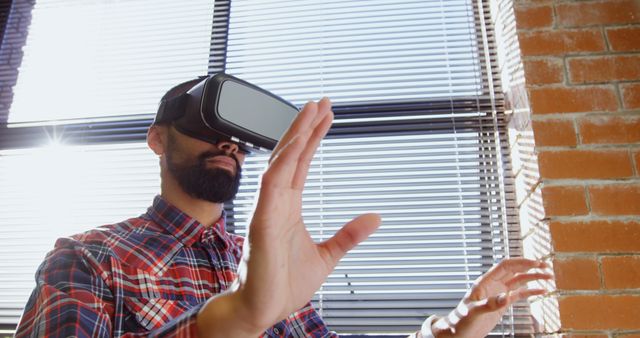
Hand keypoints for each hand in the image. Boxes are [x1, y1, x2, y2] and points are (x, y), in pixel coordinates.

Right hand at [232, 98, 380, 332]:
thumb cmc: (284, 284)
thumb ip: (349, 235)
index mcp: (288, 206)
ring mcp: (267, 209)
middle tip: (321, 101)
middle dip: (305, 127)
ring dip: (295, 135)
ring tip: (310, 111)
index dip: (313, 138)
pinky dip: (282, 162)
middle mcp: (275, 202)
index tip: (326, 116)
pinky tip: (294, 144)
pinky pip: (270, 185)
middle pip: (291, 155)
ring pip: (280, 162)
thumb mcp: (327, 255)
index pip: (301, 163)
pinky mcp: (261, 222)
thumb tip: (375, 218)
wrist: (263, 310)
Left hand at [431, 258, 551, 337]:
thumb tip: (506, 297)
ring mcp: (498, 293)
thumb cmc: (461, 321)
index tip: (535, 263)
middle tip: (546, 267)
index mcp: (484, 282)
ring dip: (533, 278)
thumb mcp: (474, 312)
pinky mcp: (502, 303)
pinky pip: (519, 294)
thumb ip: (490, 304)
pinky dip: (531, 292)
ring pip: (519, 281)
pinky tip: (542, 291)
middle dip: (530, 267)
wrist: (458, 333)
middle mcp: (493, 285)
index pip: (505, 266)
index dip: (520, 262)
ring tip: (549, 277)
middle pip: (514, 270)